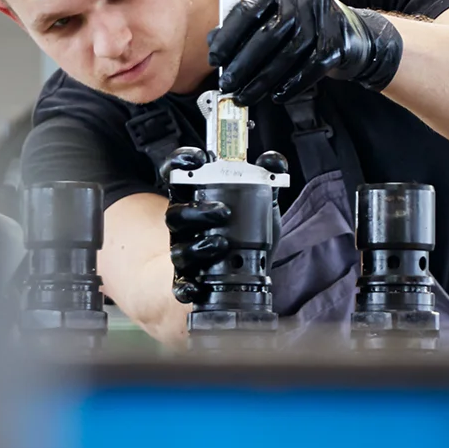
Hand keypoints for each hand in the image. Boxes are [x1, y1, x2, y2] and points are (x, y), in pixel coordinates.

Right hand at [161, 147, 286, 305]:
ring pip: (177, 248)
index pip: (177, 173)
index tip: (198, 159)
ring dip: (197, 246)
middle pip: (176, 213)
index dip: (182, 162)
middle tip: (224, 213)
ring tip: (221, 244)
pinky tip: (196, 288)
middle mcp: (185, 224)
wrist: (249, 271)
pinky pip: (179, 284)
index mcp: (195, 198)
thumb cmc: (248, 231)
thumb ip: (268, 179)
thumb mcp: (262, 203)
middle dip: (197, 212)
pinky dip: (185, 287)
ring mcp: (183, 251)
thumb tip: (273, 160)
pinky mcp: (187, 279)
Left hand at [209, 0, 402, 106]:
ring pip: (287, 54)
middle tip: (228, 85)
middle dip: (243, 65)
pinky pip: (310, 68)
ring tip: (246, 96)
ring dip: (263, 81)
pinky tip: (277, 94)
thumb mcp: (277, 19)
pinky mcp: (339, 41)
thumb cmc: (307, 28)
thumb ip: (246, 28)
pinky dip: (290, 84)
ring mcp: (324, 17)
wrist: (355, 36)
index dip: (228, 38)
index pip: (248, 10)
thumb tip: (213, 43)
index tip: (214, 60)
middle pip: (267, 35)